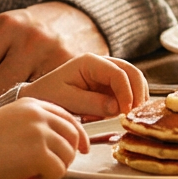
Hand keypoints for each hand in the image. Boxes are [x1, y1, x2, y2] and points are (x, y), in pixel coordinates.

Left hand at [0, 2, 108, 121]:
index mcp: (3, 28)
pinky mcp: (72, 71)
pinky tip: (19, 129)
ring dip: (1, 121)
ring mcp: (53, 55)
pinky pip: (45, 102)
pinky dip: (30, 117)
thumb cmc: (28, 35)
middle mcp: (29, 39)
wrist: (77, 20)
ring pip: (19, 101)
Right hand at [0, 98, 89, 178]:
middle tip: (46, 168)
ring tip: (30, 172)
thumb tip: (63, 143)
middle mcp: (37, 113)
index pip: (66, 116)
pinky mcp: (39, 153)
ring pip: (68, 155)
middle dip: (66, 155)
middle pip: (73, 135)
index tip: (81, 149)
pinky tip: (28, 178)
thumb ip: (35, 128)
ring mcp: (39, 131)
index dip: (77, 135)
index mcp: (29, 103)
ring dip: (53, 169)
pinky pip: (59, 171)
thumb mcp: (8, 126)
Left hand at [22, 54, 144, 120]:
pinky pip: (127, 91)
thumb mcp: (66, 100)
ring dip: (136, 98)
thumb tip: (116, 107)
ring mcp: (107, 75)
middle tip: (135, 114)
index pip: (118, 73)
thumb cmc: (48, 95)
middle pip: (132, 72)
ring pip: (134, 81)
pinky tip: (123, 115)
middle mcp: (102, 64)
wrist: (39, 97)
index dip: (127, 92)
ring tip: (130, 116)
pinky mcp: (109, 87)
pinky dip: (130, 102)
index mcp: (90, 62)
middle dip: (138, 93)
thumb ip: (91, 102)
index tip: (126, 111)